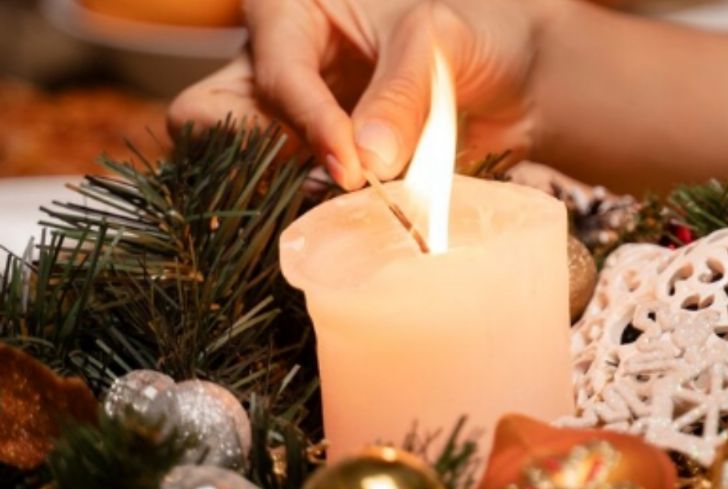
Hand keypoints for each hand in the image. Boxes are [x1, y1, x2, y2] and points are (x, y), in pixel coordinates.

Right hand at [168, 0, 551, 189]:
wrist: (513, 82)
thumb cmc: (472, 36)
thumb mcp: (439, 45)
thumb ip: (401, 96)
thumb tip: (367, 162)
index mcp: (292, 14)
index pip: (275, 73)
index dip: (307, 123)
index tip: (350, 167)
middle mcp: (275, 68)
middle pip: (210, 117)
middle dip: (252, 158)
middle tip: (316, 184)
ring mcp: (288, 123)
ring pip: (237, 165)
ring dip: (282, 194)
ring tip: (338, 211)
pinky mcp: (311, 168)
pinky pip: (285, 196)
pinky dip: (309, 213)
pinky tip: (347, 225)